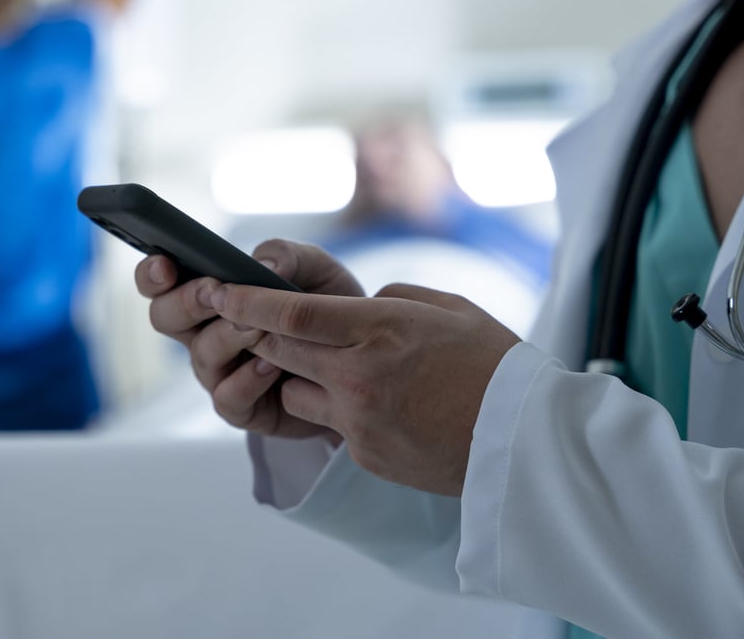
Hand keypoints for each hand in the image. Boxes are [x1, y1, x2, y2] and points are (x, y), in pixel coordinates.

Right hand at [134, 239, 361, 440]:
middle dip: (186, 302)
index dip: (152, 274)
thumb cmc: (324, 305)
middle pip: (164, 318)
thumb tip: (263, 265)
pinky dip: (248, 380)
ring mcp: (219, 372)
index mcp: (207, 294)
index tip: (165, 265)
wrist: (361, 357)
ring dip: (227, 337)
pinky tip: (272, 366)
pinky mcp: (242, 407)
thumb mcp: (315, 268)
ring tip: (257, 327)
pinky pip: (228, 397)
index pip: (159, 282)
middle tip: (213, 292)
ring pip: (201, 355)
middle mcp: (203, 332)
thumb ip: (287, 255)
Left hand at [209, 282, 519, 495]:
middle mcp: (358, 376)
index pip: (288, 314)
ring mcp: (357, 421)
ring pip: (294, 391)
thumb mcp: (447, 307)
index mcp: (379, 330)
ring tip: (343, 367)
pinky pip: (330, 424)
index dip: (244, 301)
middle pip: (277, 350)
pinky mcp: (364, 455)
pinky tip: (383, 403)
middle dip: (260, 334)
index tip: (218, 289)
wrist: (526, 442)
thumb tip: (354, 309)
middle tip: (255, 320)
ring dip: (300, 375)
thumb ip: (389, 300)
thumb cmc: (493, 363)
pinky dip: (339, 408)